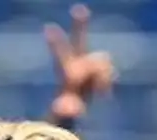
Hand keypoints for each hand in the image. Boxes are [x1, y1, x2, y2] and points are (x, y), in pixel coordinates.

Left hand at [45, 4, 115, 121]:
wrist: (72, 111)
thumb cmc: (65, 113)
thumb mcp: (65, 113)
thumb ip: (67, 109)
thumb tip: (70, 109)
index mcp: (65, 74)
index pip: (61, 58)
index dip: (56, 44)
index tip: (48, 28)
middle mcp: (75, 65)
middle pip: (79, 43)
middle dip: (79, 27)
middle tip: (78, 8)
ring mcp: (86, 66)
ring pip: (101, 59)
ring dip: (103, 74)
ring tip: (99, 92)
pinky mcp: (97, 71)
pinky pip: (108, 68)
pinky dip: (108, 79)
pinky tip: (103, 92)